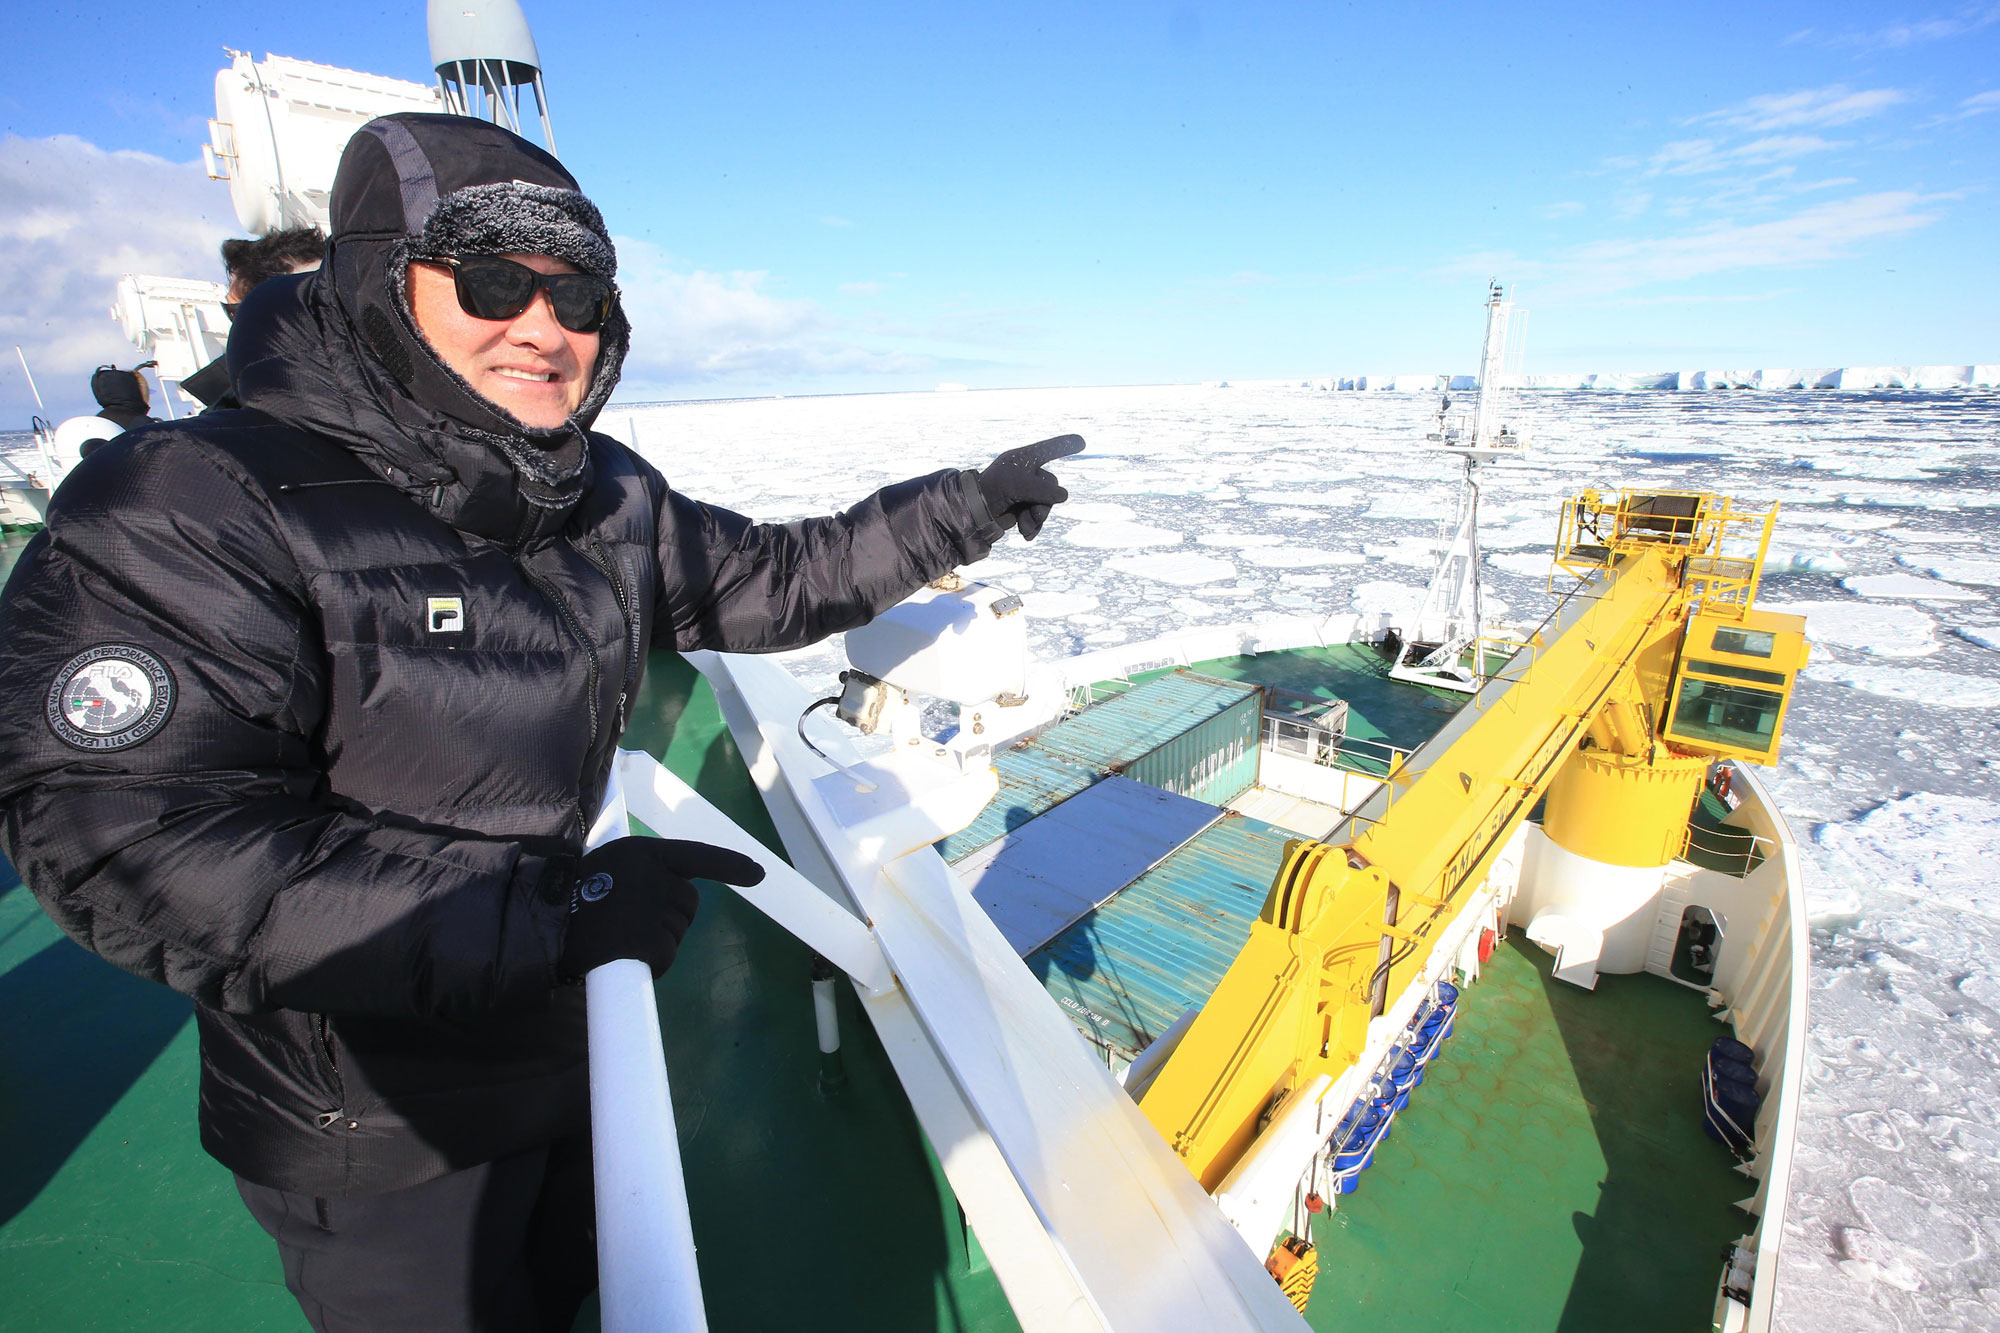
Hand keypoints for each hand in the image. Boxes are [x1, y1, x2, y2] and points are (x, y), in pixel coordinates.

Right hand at [556, 837, 765, 980]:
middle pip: (688, 905)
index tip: (757, 875)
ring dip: (657, 942)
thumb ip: (647, 875)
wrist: (544, 921)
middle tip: (628, 921)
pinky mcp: (646, 938)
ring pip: (677, 933)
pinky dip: (651, 963)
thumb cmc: (576, 895)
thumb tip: (682, 894)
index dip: (730, 865)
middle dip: (668, 918)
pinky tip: (623, 955)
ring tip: (619, 936)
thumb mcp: (614, 867)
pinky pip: (665, 957)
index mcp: (646, 853)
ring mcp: (652, 908)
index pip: (698, 855)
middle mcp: (655, 875)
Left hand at [975, 434, 1084, 539]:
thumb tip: (1063, 496)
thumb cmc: (991, 491)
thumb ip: (1043, 490)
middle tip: (1035, 514)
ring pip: (1045, 506)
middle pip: (1051, 488)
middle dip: (1044, 503)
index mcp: (1023, 459)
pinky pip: (1037, 519)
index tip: (1081, 441)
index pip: (1048, 450)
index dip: (1064, 446)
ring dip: (1037, 518)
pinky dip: (1033, 527)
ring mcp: (1024, 493)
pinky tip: (1025, 534)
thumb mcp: (1017, 486)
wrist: (972, 515)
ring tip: (1024, 526)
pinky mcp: (1021, 510)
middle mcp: (1025, 474)